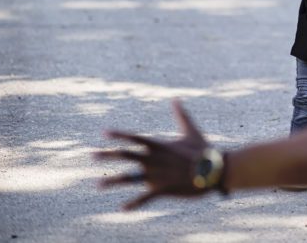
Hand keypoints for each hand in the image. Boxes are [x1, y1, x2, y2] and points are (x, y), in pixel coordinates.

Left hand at [95, 100, 212, 209]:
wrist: (214, 170)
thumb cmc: (203, 150)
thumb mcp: (192, 131)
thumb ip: (181, 115)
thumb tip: (176, 99)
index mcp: (159, 145)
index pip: (135, 137)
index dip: (119, 134)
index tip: (104, 133)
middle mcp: (154, 159)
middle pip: (126, 155)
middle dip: (107, 155)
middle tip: (92, 155)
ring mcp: (157, 175)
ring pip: (129, 178)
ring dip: (112, 182)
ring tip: (97, 185)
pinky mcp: (163, 188)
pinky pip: (144, 197)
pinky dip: (133, 203)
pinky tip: (122, 208)